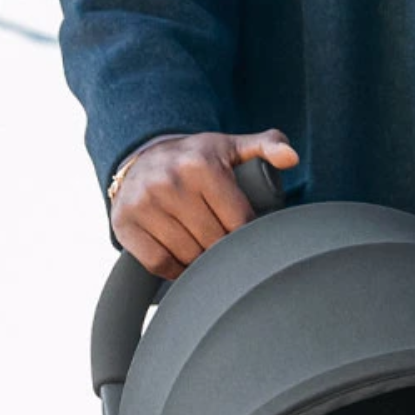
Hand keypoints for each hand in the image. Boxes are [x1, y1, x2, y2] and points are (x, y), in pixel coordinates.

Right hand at [111, 129, 298, 277]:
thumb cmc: (197, 160)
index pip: (241, 225)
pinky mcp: (124, 223)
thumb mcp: (231, 148)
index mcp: (200, 166)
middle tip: (217, 232)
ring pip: (191, 258)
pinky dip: (174, 267)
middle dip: (222, 245)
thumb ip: (266, 147)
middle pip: (216, 244)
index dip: (245, 233)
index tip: (239, 226)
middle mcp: (169, 182)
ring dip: (200, 259)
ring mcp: (143, 203)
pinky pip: (161, 265)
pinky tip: (177, 250)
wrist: (142, 156)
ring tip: (198, 238)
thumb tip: (291, 157)